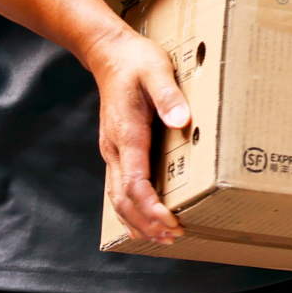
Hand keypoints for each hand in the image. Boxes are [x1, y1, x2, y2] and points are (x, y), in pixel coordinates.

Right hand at [91, 29, 190, 245]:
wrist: (110, 54)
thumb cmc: (136, 61)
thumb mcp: (157, 70)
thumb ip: (169, 95)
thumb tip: (181, 121)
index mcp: (126, 134)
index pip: (135, 183)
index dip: (152, 207)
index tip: (171, 221)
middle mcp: (115, 149)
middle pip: (124, 199)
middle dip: (147, 222)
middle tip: (174, 236)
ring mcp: (113, 152)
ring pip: (118, 199)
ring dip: (138, 221)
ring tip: (163, 238)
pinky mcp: (116, 152)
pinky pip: (120, 189)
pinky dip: (131, 210)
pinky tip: (146, 221)